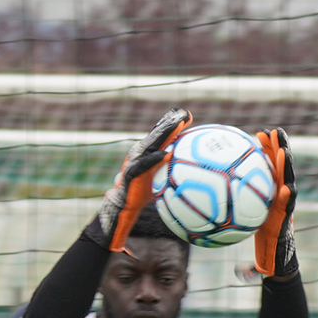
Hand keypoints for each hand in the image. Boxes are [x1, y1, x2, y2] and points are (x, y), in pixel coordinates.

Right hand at [86, 107, 192, 251]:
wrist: (124, 205)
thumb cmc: (144, 193)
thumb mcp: (160, 179)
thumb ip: (172, 170)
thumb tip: (193, 172)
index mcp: (148, 152)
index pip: (162, 135)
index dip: (173, 124)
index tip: (188, 115)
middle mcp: (141, 152)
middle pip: (157, 134)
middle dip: (170, 122)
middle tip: (184, 113)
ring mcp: (135, 161)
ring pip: (151, 144)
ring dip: (164, 134)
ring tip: (177, 126)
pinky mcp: (132, 172)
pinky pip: (145, 164)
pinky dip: (155, 158)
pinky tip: (167, 153)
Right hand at [253, 127, 297, 279]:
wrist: (281, 252)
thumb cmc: (272, 258)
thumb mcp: (264, 264)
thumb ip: (254, 270)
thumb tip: (242, 276)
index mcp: (284, 218)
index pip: (288, 204)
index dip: (288, 196)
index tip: (286, 187)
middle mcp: (285, 202)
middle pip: (287, 177)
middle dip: (284, 159)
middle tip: (278, 141)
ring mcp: (281, 194)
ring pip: (279, 168)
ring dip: (275, 150)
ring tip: (267, 133)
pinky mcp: (274, 190)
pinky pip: (267, 169)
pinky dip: (263, 156)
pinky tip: (253, 142)